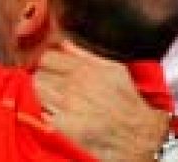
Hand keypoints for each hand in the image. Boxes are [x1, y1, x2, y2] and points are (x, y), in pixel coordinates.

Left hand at [35, 42, 168, 161]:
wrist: (139, 134)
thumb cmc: (128, 101)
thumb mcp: (114, 69)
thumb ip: (85, 54)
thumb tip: (64, 43)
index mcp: (84, 69)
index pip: (47, 58)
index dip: (49, 63)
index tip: (53, 69)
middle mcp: (73, 86)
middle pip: (39, 75)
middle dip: (45, 79)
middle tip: (54, 86)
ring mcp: (67, 107)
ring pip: (38, 93)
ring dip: (45, 95)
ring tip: (58, 100)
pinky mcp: (65, 126)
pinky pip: (44, 113)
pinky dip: (50, 113)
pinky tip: (63, 115)